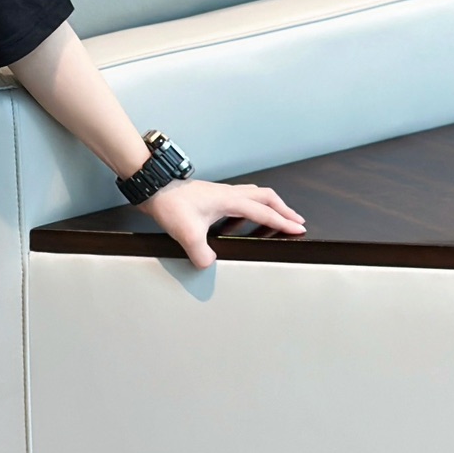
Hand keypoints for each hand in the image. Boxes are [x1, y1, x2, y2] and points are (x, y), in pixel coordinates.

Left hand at [144, 177, 304, 269]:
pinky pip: (242, 196)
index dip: (283, 222)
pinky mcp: (213, 195)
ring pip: (255, 193)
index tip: (298, 228)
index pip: (264, 212)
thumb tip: (209, 264)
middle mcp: (229, 193)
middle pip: (266, 197)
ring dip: (270, 204)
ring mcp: (221, 192)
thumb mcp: (186, 233)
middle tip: (296, 220)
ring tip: (278, 215)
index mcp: (230, 201)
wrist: (155, 188)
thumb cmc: (170, 204)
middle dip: (284, 209)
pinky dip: (253, 204)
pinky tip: (246, 214)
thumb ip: (200, 252)